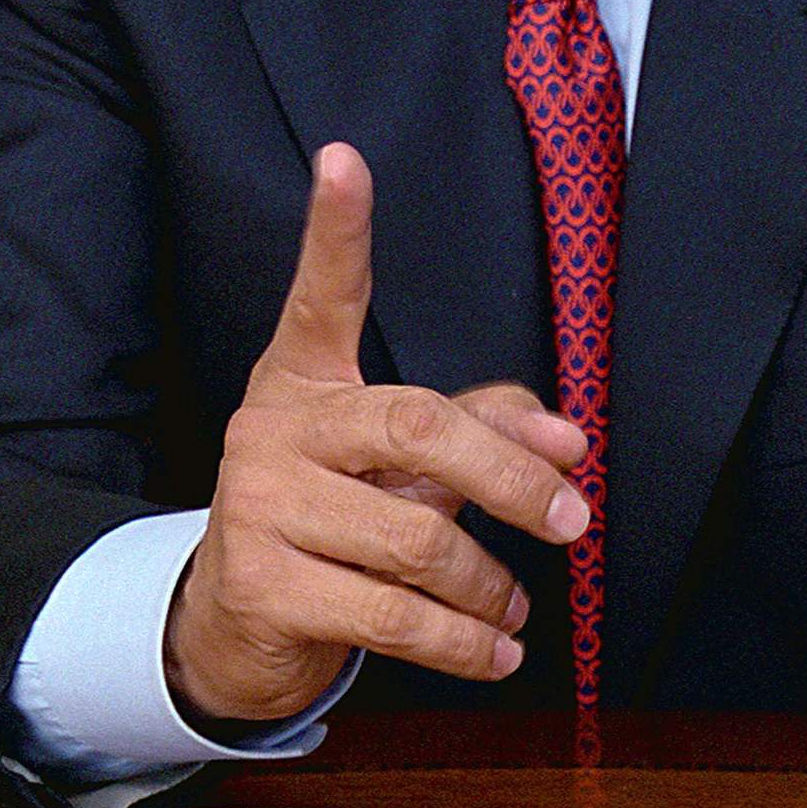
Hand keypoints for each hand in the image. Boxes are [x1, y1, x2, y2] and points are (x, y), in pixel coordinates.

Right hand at [163, 142, 588, 724]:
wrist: (232, 622)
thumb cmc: (333, 512)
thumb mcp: (394, 458)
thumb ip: (478, 426)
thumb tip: (568, 437)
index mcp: (307, 373)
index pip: (324, 291)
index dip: (335, 226)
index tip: (343, 158)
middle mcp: (276, 425)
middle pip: (417, 427)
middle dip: (510, 476)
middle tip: (574, 515)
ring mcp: (259, 503)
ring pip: (414, 539)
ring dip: (489, 581)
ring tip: (520, 600)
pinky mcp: (260, 584)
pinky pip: (389, 616)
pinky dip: (462, 642)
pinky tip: (497, 649)